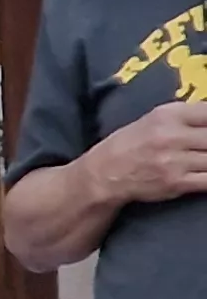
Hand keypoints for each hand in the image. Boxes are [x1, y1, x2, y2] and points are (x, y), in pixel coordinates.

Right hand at [88, 101, 206, 207]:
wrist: (103, 174)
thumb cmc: (131, 144)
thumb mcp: (156, 119)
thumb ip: (188, 116)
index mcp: (168, 115)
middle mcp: (172, 136)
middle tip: (205, 148)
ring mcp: (174, 161)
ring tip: (204, 157)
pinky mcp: (175, 183)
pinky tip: (206, 173)